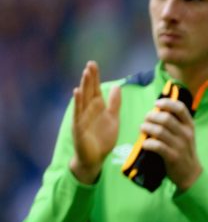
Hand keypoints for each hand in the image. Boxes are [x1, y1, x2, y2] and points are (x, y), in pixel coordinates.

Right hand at [69, 61, 120, 183]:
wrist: (95, 158)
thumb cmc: (102, 139)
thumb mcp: (113, 119)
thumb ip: (114, 104)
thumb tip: (117, 86)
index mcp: (97, 108)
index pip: (95, 89)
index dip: (95, 77)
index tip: (93, 64)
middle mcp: (88, 110)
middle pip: (89, 91)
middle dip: (89, 78)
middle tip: (90, 64)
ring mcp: (82, 118)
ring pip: (83, 99)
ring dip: (84, 86)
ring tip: (85, 73)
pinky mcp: (78, 127)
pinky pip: (78, 113)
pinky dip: (78, 103)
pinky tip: (77, 92)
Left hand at [139, 97, 202, 190]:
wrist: (190, 173)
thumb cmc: (183, 150)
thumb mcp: (185, 135)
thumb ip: (175, 123)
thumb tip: (157, 110)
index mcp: (189, 126)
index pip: (180, 108)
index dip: (167, 103)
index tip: (156, 104)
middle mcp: (186, 134)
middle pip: (166, 118)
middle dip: (151, 116)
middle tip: (145, 120)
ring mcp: (180, 146)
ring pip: (159, 131)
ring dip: (146, 128)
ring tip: (142, 129)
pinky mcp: (173, 157)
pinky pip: (157, 146)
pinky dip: (148, 143)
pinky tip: (145, 144)